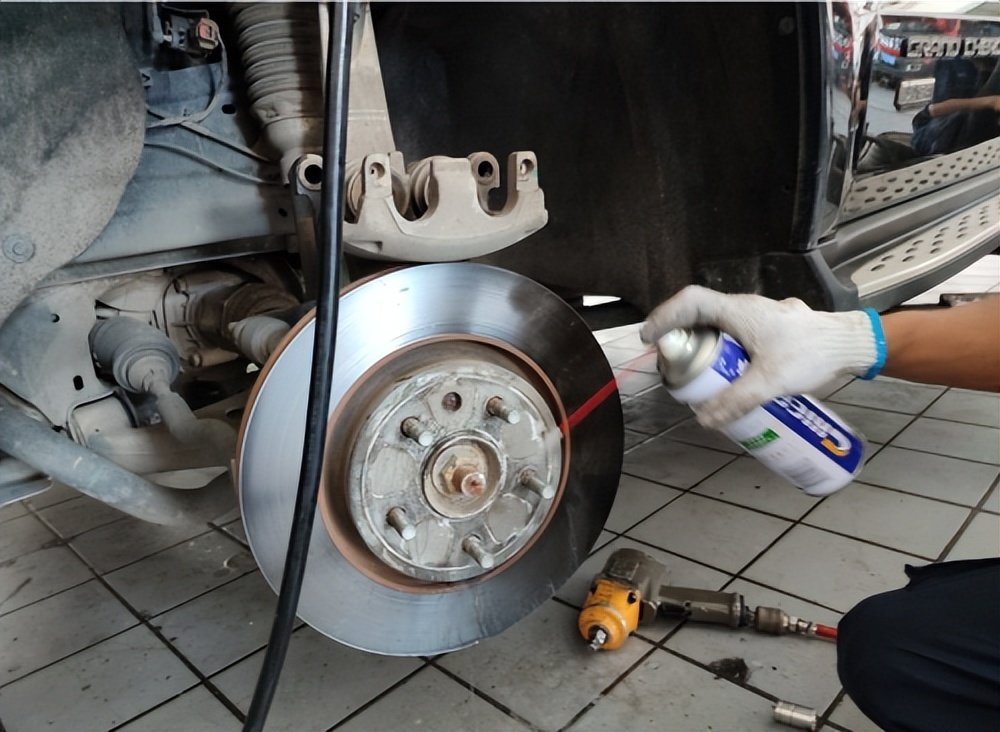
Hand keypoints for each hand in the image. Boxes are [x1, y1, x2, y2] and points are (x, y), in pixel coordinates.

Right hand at [640, 286, 878, 428]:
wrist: (850, 345)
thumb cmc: (812, 353)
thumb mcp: (769, 382)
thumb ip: (736, 401)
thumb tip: (704, 418)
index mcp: (738, 312)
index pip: (690, 302)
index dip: (664, 316)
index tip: (650, 338)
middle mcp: (744, 308)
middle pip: (698, 314)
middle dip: (678, 336)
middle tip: (670, 362)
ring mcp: (756, 316)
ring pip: (716, 324)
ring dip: (699, 343)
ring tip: (694, 371)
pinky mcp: (767, 328)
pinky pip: (732, 333)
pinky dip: (719, 348)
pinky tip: (726, 372)